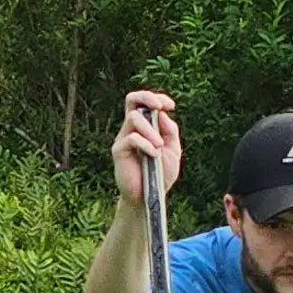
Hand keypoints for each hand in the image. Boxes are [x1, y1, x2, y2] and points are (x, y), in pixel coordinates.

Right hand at [112, 90, 180, 205]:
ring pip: (134, 117)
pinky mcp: (119, 150)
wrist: (151, 196)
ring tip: (159, 146)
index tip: (171, 106)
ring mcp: (124, 138)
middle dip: (146, 97)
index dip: (157, 98)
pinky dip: (146, 144)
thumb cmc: (161, 174)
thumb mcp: (174, 151)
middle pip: (131, 100)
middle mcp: (133, 129)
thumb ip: (170, 132)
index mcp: (147, 126)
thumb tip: (163, 114)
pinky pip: (132, 138)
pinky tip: (153, 155)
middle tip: (159, 107)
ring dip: (151, 130)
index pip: (146, 103)